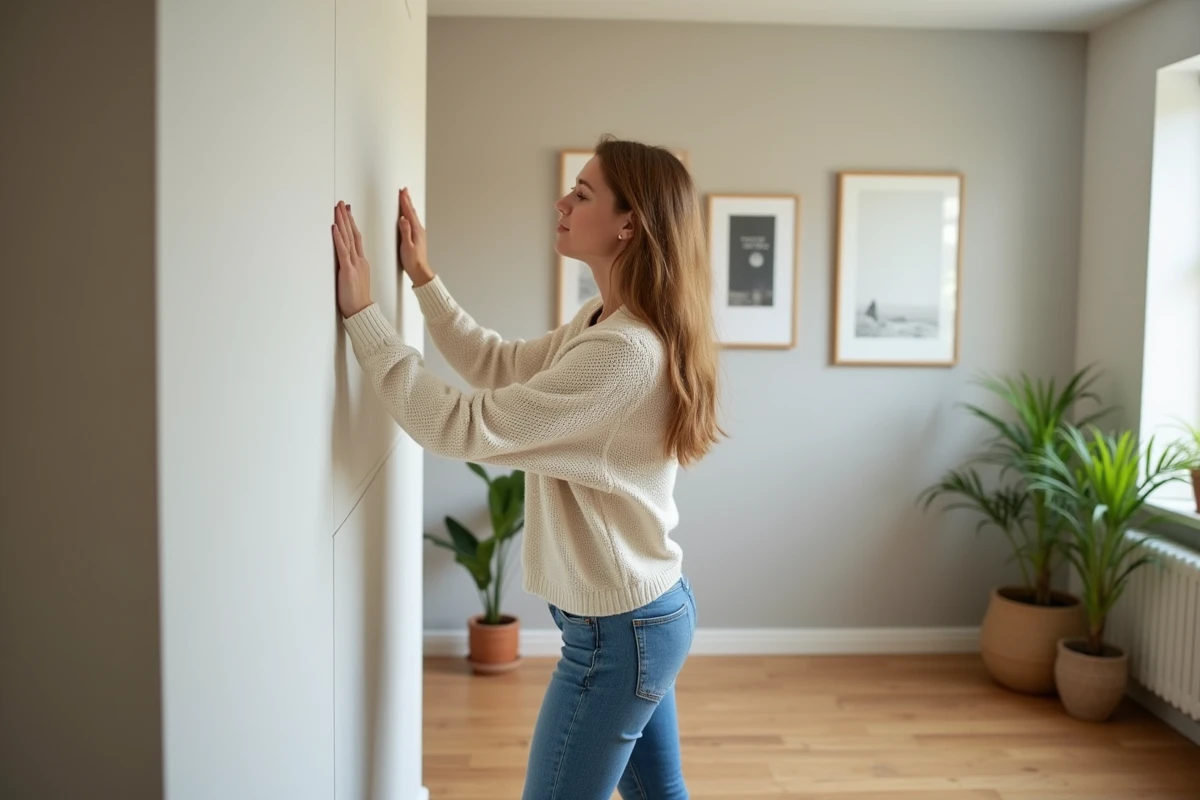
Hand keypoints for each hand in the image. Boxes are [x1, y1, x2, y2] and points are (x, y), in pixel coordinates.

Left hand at [332, 201, 372, 317]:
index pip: (356, 239)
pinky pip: (343, 251)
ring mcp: (354, 264)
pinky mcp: (348, 270)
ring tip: (338, 208)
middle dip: (347, 218)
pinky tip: (335, 227)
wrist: (361, 310)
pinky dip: (338, 238)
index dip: (352, 224)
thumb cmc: (357, 299)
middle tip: (342, 204)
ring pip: (348, 238)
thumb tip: (346, 263)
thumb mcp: (356, 280)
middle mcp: (359, 260)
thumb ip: (352, 268)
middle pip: (353, 234)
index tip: (348, 213)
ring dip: (342, 222)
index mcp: (361, 262)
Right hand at [397, 187, 433, 286]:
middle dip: (407, 200)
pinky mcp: (417, 237)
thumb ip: (405, 231)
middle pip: (412, 212)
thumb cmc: (413, 261)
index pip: (409, 212)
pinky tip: (408, 216)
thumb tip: (403, 218)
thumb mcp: (406, 246)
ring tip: (406, 199)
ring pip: (412, 216)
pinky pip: (413, 221)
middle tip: (404, 190)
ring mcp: (419, 233)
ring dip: (409, 206)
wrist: (419, 271)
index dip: (405, 201)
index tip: (402, 192)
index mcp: (416, 230)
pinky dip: (410, 214)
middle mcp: (419, 230)